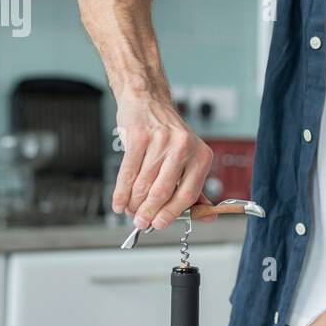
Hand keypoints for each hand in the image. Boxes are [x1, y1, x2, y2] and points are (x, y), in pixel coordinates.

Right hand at [113, 91, 213, 229]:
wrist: (148, 100)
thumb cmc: (168, 134)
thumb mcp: (189, 158)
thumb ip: (196, 188)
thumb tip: (207, 216)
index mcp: (201, 156)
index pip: (188, 194)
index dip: (171, 213)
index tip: (159, 224)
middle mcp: (183, 147)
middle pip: (163, 192)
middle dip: (148, 213)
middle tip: (140, 223)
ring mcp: (161, 141)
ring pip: (143, 184)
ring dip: (133, 204)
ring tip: (129, 212)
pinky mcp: (138, 136)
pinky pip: (128, 172)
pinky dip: (121, 192)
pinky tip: (118, 203)